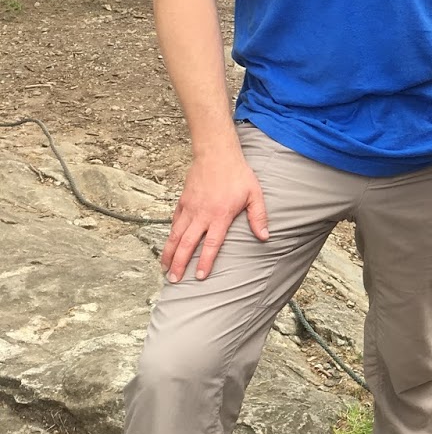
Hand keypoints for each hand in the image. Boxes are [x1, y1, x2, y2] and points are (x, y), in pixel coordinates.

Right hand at [161, 150, 268, 282]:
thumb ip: (258, 217)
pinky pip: (174, 222)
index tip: (199, 277)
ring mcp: (190, 208)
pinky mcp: (183, 201)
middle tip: (173, 279)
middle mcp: (201, 215)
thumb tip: (265, 237)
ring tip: (165, 268)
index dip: (205, 262)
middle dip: (179, 264)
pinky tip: (169, 246)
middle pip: (187, 244)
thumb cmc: (238, 174)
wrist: (216, 154)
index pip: (211, 244)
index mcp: (220, 216)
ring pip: (175, 235)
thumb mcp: (254, 194)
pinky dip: (170, 236)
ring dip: (169, 253)